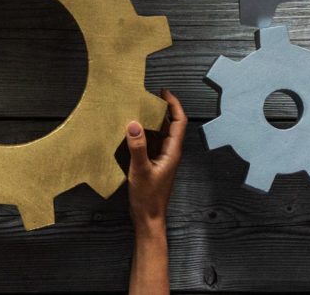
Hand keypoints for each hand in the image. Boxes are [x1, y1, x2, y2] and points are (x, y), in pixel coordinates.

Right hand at [126, 89, 185, 224]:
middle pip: (169, 125)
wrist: (148, 218)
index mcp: (172, 152)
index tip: (163, 92)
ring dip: (150, 120)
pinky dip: (143, 133)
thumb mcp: (141, 170)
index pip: (179, 122)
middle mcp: (169, 152)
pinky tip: (130, 129)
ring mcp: (161, 157)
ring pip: (159, 133)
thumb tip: (134, 123)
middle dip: (161, 109)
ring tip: (136, 108)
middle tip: (145, 96)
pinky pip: (150, 142)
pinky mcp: (152, 163)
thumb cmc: (148, 197)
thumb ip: (138, 147)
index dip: (174, 105)